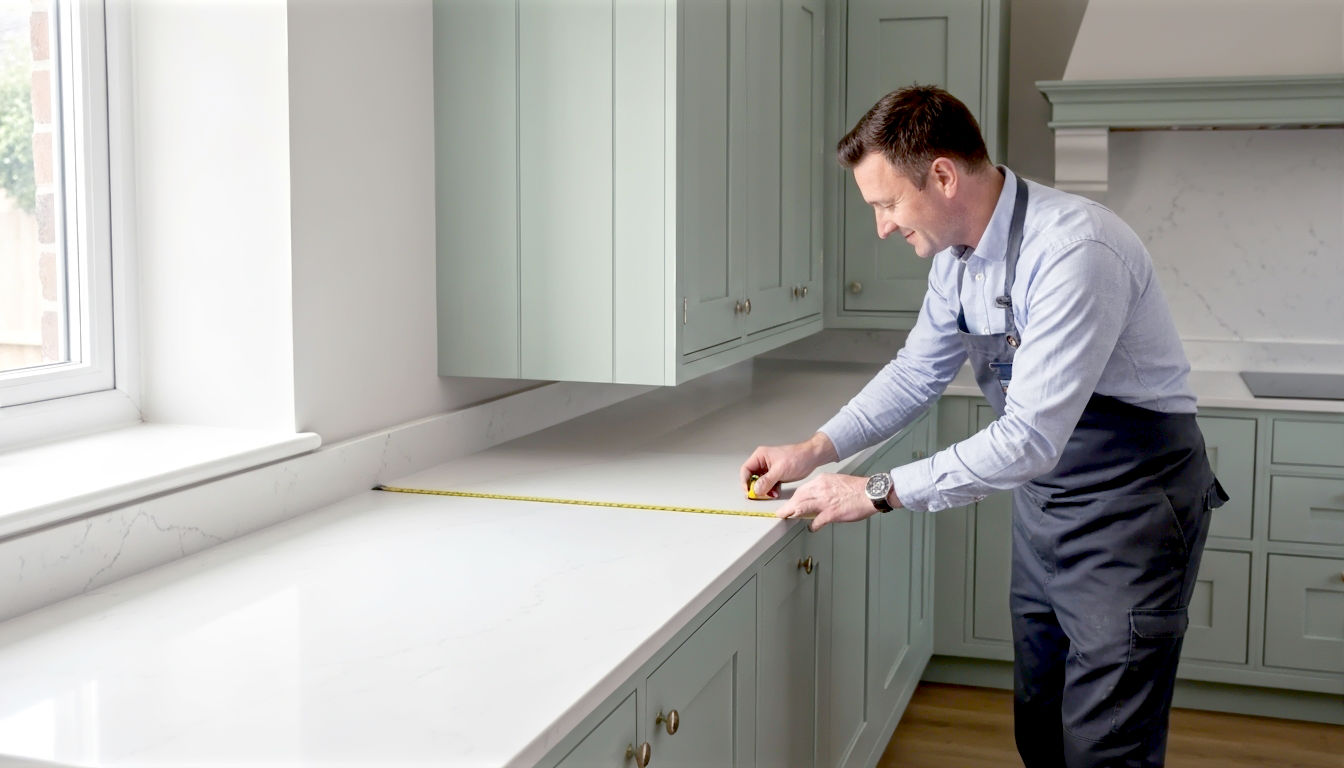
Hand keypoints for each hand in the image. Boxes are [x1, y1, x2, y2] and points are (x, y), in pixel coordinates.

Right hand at [740, 432, 838, 498]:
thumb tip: (756, 489)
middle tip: (759, 495)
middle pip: (752, 478)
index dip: (745, 482)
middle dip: (756, 488)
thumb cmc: (798, 457)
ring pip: (760, 483)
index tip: (749, 492)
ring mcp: (769, 469)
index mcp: (760, 456)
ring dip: (764, 491)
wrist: (811, 458)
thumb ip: (767, 481)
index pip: (746, 470)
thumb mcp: (780, 470)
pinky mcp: (775, 475)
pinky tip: (776, 492)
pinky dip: (771, 490)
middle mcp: (762, 462)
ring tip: (771, 493)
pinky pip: (768, 485)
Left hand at [776, 473, 896, 531]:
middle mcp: (821, 489)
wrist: (871, 492)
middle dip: (788, 506)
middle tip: (782, 513)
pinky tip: (812, 528)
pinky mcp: (832, 512)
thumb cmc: (858, 488)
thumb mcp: (836, 482)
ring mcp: (825, 501)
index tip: (789, 503)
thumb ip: (825, 489)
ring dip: (793, 514)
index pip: (802, 489)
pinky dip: (813, 526)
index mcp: (822, 481)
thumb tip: (817, 498)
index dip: (793, 498)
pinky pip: (817, 521)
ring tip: (788, 518)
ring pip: (802, 507)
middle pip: (798, 498)